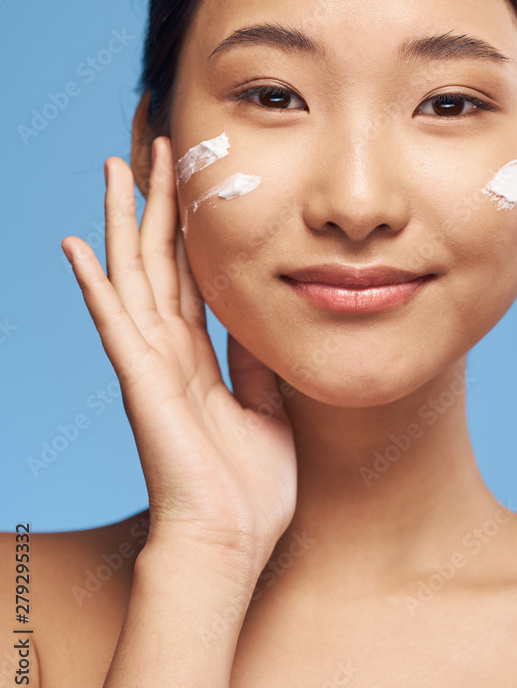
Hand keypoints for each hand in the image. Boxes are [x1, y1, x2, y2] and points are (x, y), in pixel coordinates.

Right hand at [61, 136, 297, 573]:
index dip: (188, 226)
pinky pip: (114, 324)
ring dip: (124, 220)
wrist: (231, 542)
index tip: (190, 179)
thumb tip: (261, 321)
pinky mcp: (140, 382)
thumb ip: (257, 362)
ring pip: (132, 275)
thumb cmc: (249, 489)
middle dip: (154, 201)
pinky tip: (77, 245)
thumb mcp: (267, 407)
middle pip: (157, 259)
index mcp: (198, 355)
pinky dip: (95, 284)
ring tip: (116, 167)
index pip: (189, 274)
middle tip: (154, 145)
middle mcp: (167, 350)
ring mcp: (148, 364)